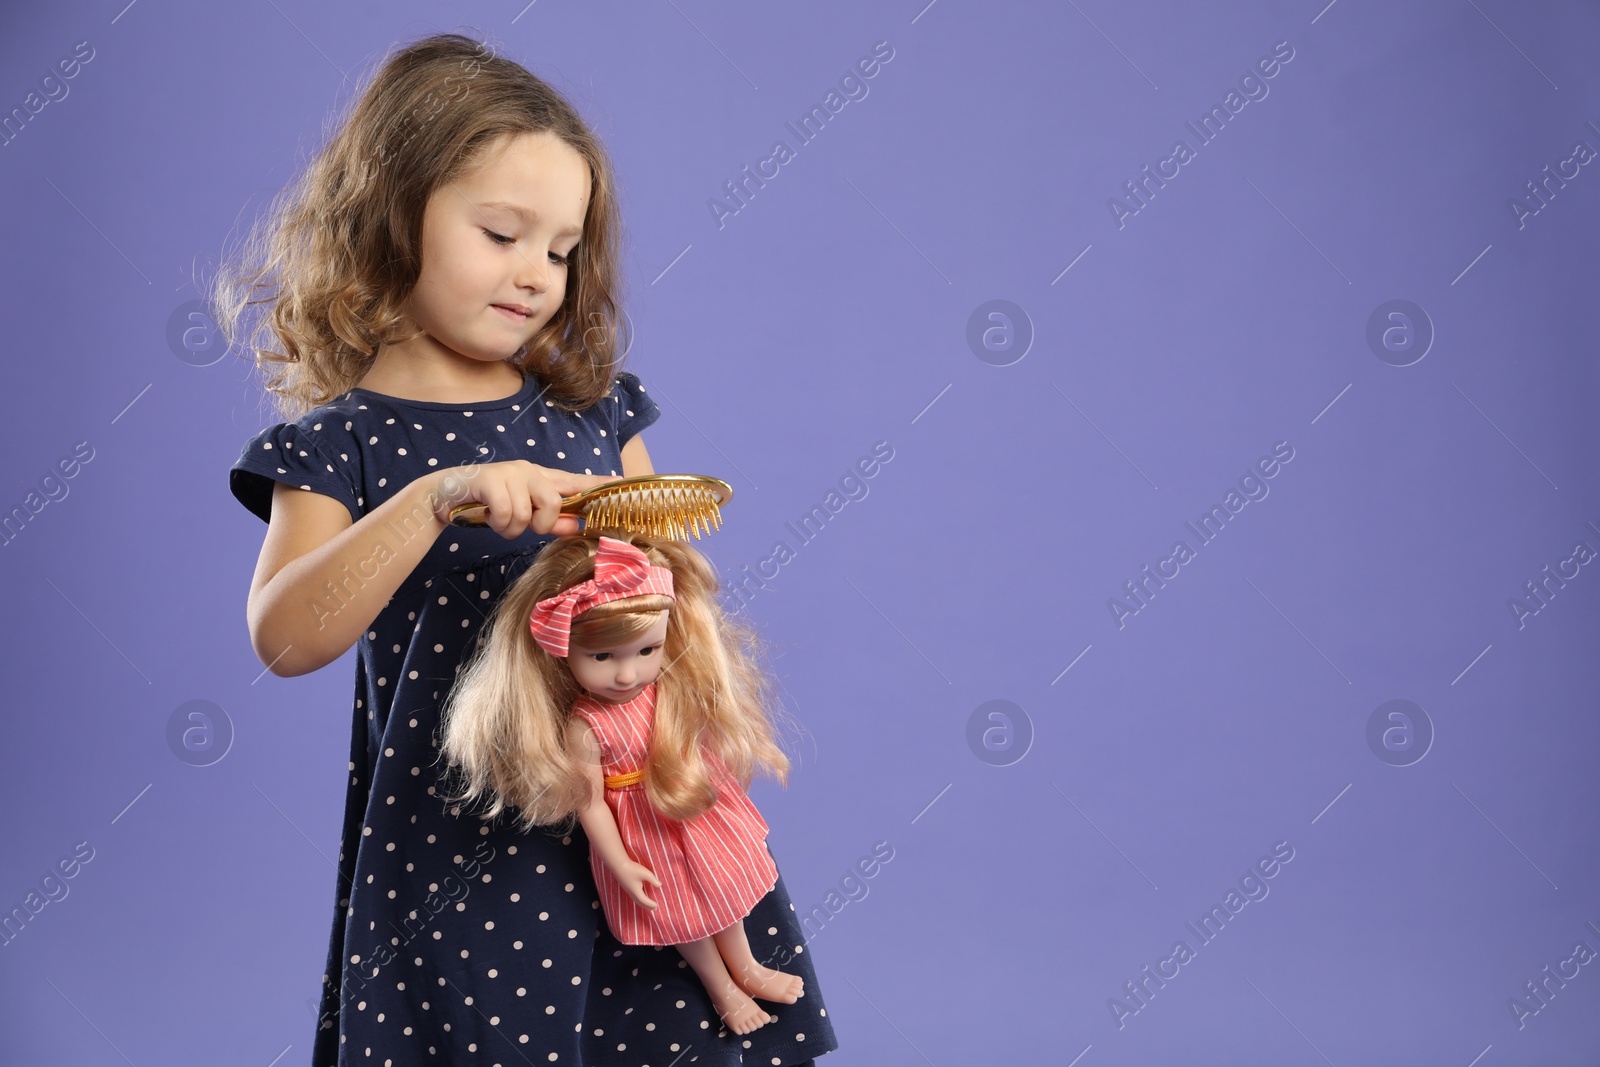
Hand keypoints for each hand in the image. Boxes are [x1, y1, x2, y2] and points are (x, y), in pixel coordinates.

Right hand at [429, 461, 621, 538]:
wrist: (444, 495)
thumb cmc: (488, 505)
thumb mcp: (523, 514)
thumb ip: (550, 520)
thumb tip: (577, 526)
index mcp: (540, 478)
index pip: (577, 480)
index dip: (600, 483)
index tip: (624, 483)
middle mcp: (529, 470)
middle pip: (554, 503)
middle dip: (540, 524)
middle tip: (522, 525)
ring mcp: (509, 473)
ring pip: (528, 513)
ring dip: (512, 528)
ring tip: (498, 520)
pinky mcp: (490, 480)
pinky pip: (507, 513)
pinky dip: (498, 524)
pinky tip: (487, 516)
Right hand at [614, 859, 660, 909]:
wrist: (618, 865)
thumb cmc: (632, 869)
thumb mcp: (645, 873)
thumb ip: (653, 880)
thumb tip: (660, 885)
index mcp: (636, 891)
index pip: (645, 901)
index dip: (651, 904)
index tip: (657, 906)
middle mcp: (631, 892)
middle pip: (640, 902)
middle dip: (647, 906)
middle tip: (654, 909)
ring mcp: (628, 890)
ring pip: (636, 900)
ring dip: (643, 903)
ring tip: (648, 905)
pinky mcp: (626, 886)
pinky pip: (633, 896)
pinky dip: (639, 900)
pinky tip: (640, 896)